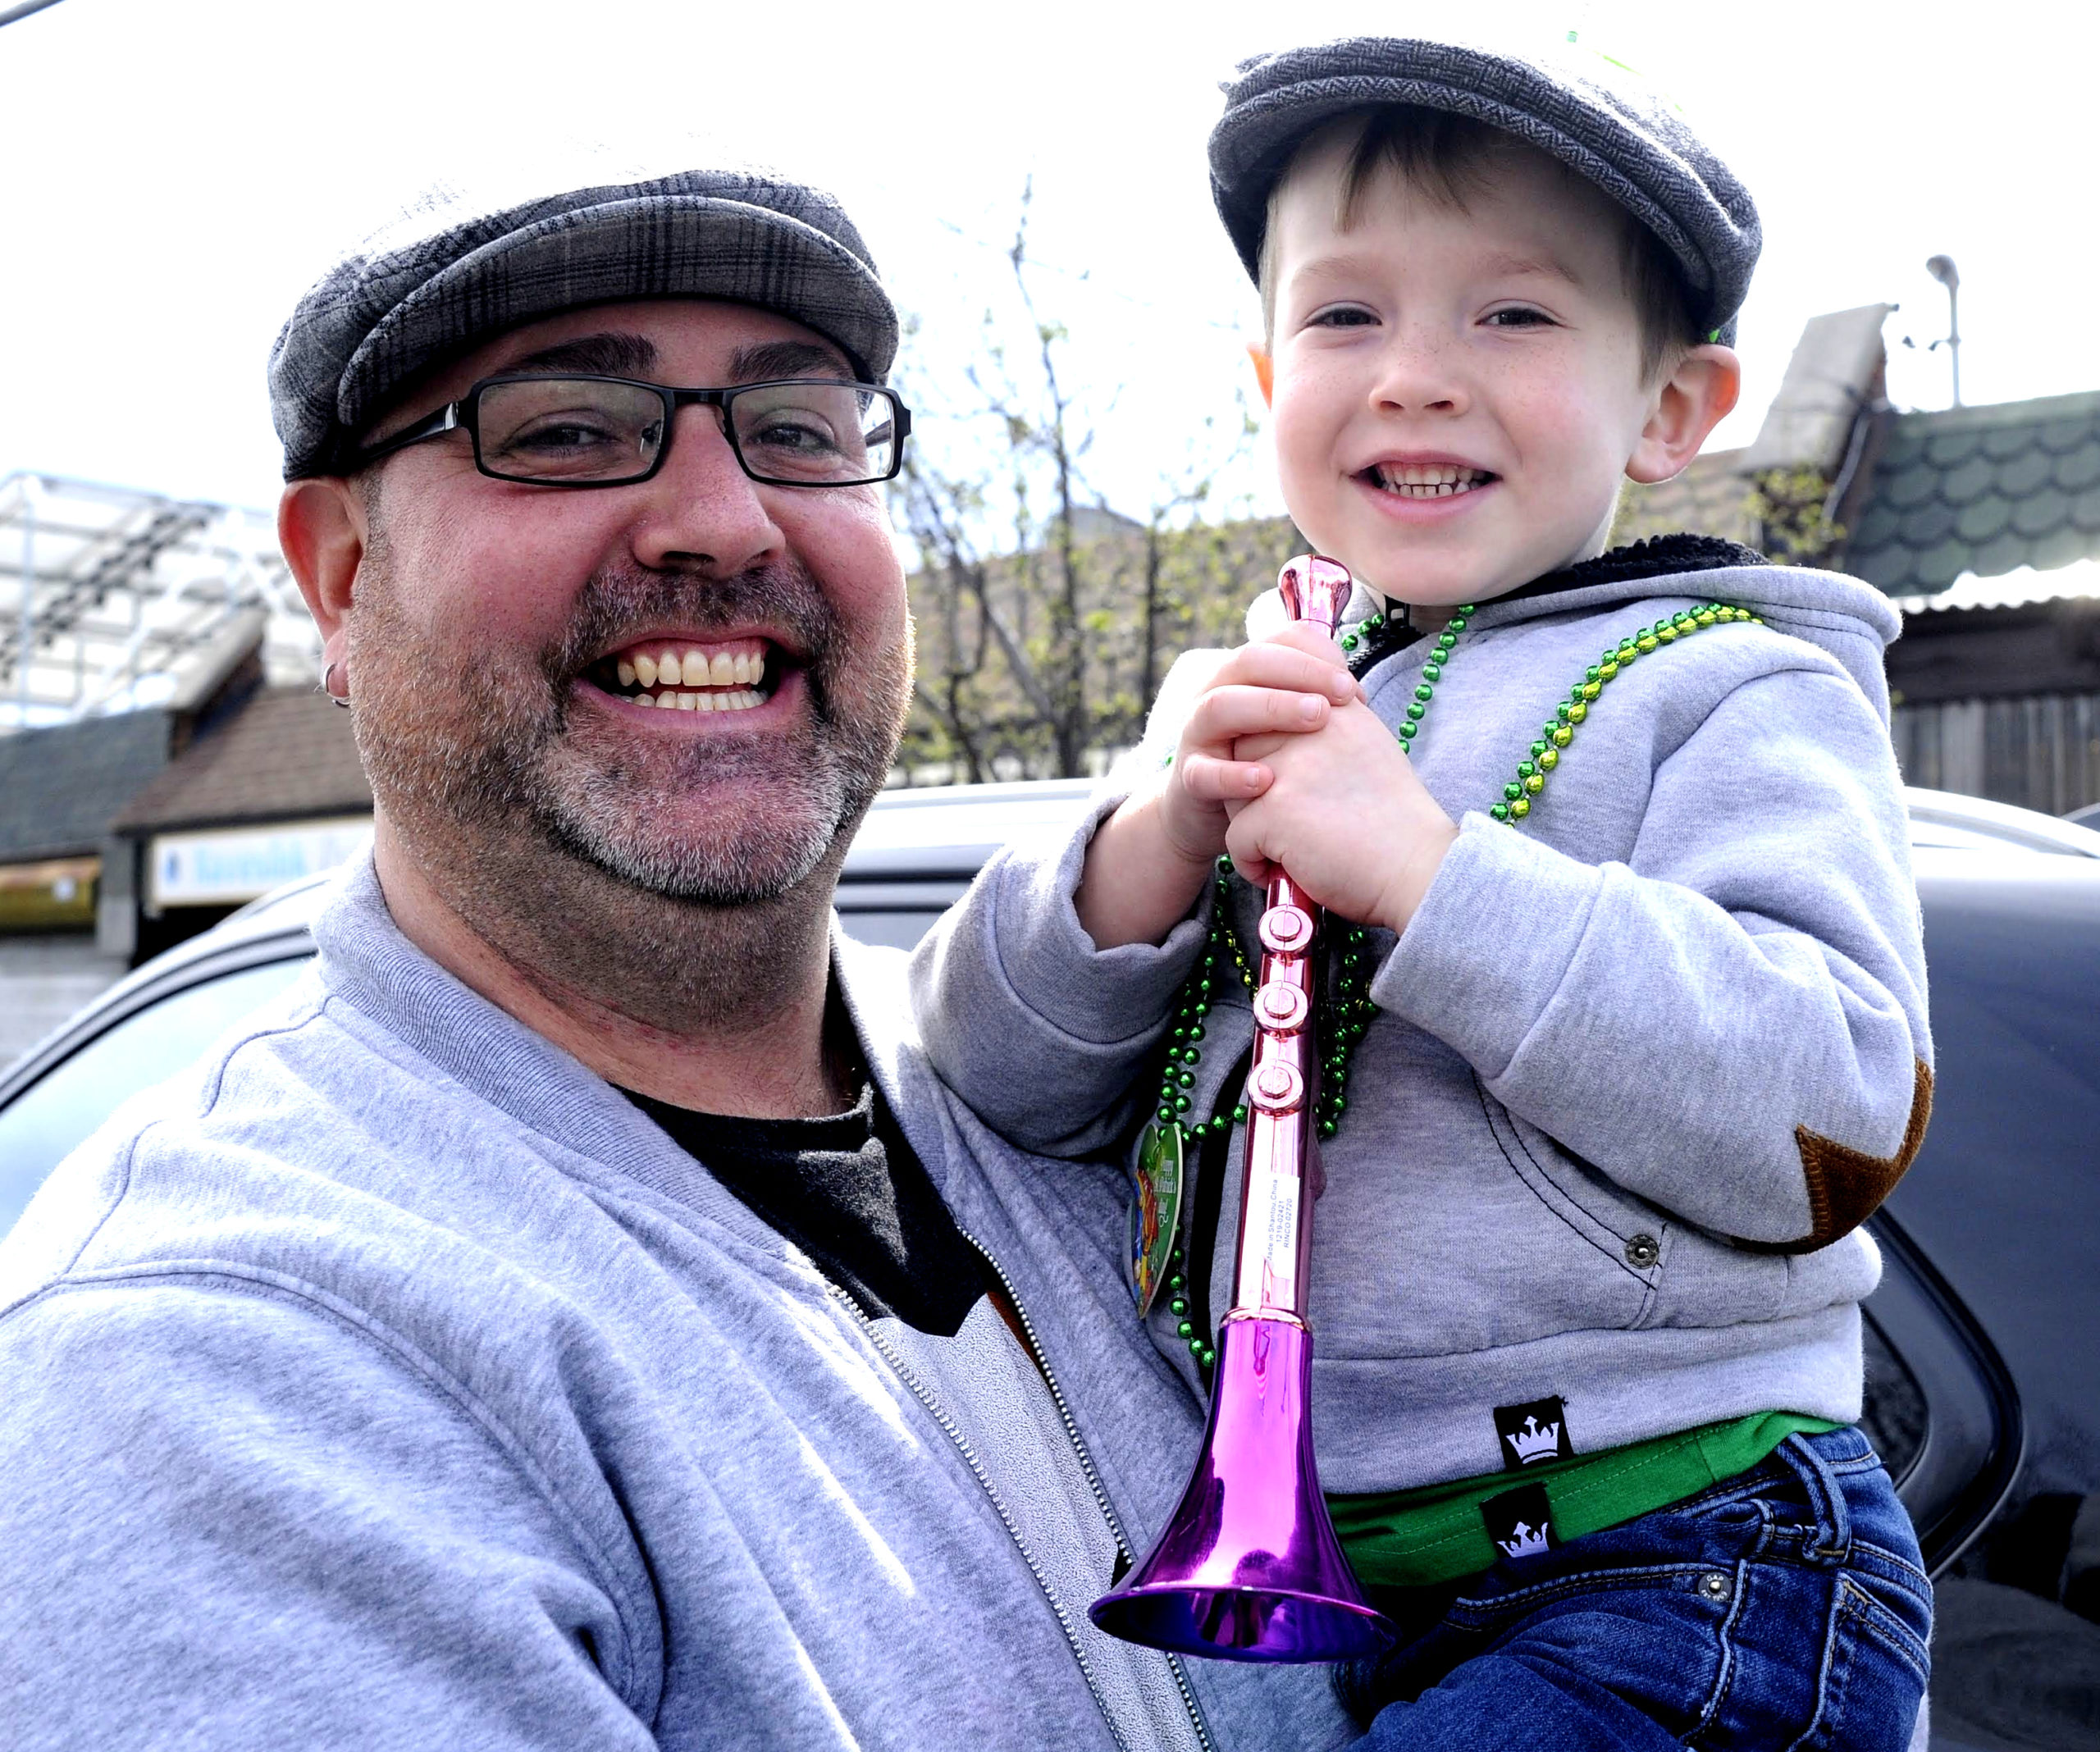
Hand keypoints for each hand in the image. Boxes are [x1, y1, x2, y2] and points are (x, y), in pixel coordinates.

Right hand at [1074, 627, 1360, 950]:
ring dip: (1272, 706)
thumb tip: (1357, 694)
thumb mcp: (1288, 729)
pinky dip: (1234, 775)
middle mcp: (1215, 692)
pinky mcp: (1188, 777)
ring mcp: (1197, 733)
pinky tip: (1267, 780)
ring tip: (1317, 718)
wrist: (1209, 815)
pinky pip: (1204, 772)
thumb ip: (1316, 705)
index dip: (1319, 655)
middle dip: (1302, 672)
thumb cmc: (1262, 762)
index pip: (1279, 641)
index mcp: (1244, 675)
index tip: (1353, 687)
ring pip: (1222, 705)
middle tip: (1345, 694)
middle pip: (1251, 661)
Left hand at [1225, 697, 1457, 934]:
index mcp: (1335, 709)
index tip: (1303, 792)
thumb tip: (1289, 715)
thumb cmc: (1395, 823)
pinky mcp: (1275, 811)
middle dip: (1252, 790)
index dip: (1273, 760)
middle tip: (1293, 822)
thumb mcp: (1369, 748)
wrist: (1419, 870)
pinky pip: (1235, 838)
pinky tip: (1289, 872)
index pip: (1269, 716)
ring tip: (1293, 847)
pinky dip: (1254, 864)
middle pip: (1242, 751)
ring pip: (1231, 794)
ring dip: (1252, 826)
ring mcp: (1290, 768)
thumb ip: (1329, 725)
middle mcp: (1311, 727)